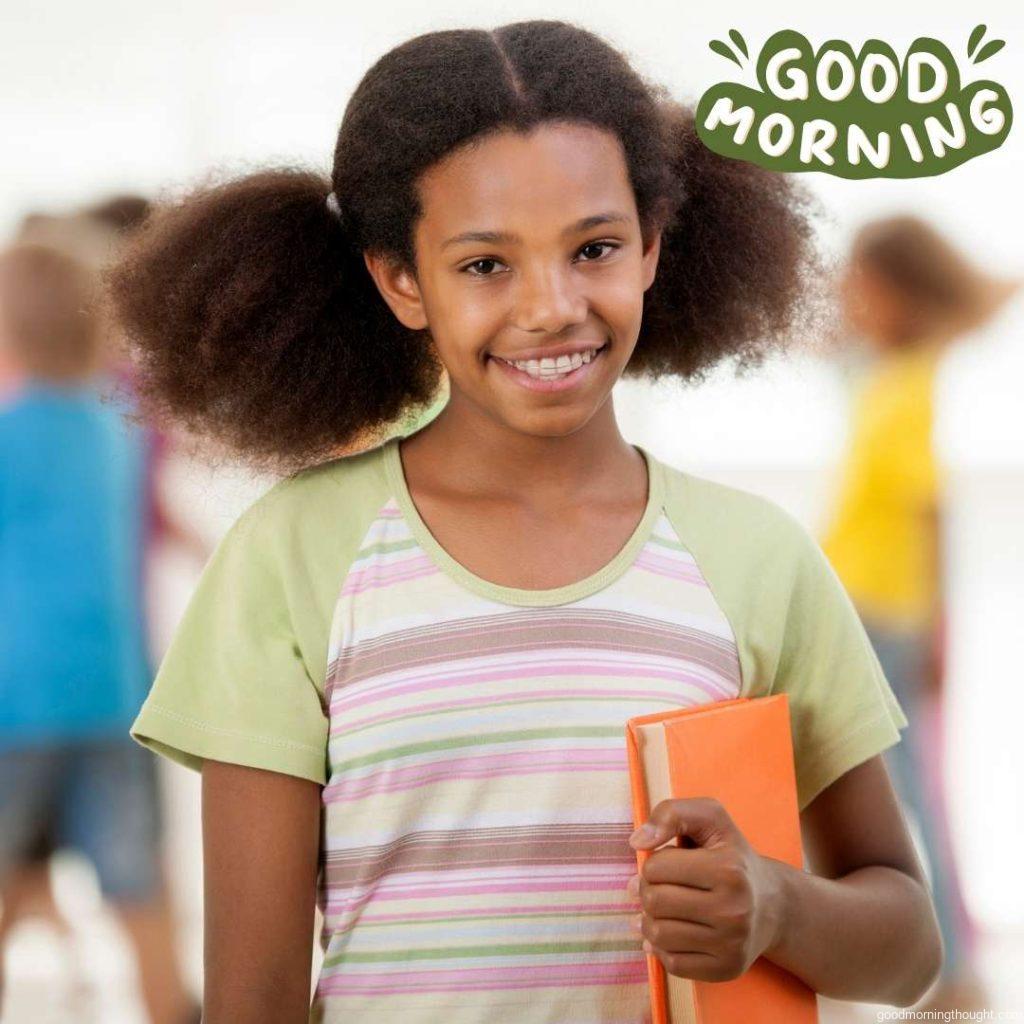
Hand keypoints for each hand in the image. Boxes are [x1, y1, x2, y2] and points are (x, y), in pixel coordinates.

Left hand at [625, 797, 785, 981]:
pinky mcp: (726, 970)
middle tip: (662, 886)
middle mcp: (733, 910)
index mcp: (728, 870)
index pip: (656, 868)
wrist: (773, 904)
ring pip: (657, 935)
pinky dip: (664, 947)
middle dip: (648, 890)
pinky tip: (676, 932)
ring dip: (651, 919)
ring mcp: (730, 945)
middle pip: (653, 902)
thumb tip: (636, 842)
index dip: (654, 863)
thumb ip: (671, 814)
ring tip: (665, 909)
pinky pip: (671, 963)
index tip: (669, 863)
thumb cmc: (732, 855)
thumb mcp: (711, 818)